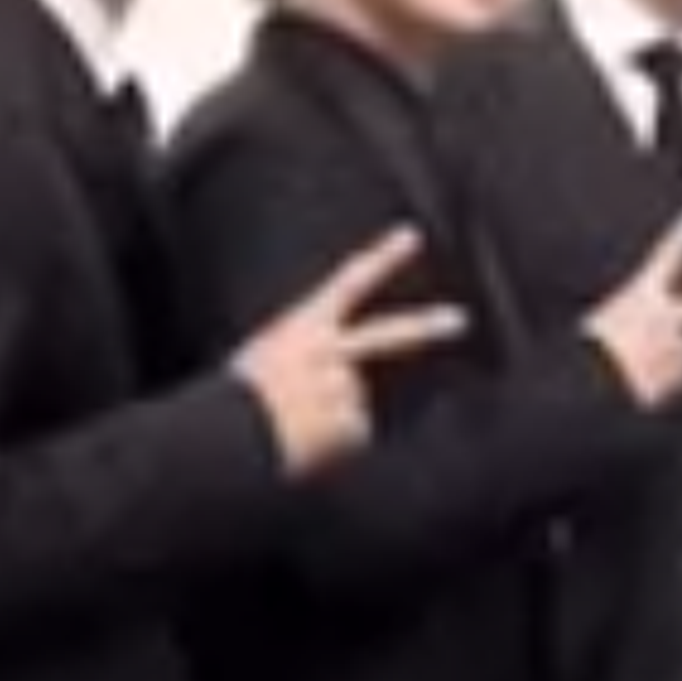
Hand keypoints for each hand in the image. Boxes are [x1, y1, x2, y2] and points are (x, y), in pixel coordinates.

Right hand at [231, 228, 469, 474]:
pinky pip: (354, 434)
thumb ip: (309, 352)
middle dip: (426, 325)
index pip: (346, 283)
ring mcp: (342, 388)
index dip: (381, 258)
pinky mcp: (349, 426)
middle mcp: (327, 353)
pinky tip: (306, 444)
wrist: (222, 440)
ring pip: (358, 402)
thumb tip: (347, 370)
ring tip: (296, 426)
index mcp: (299, 328)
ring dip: (337, 417)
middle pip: (387, 334)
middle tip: (459, 319)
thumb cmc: (235, 401)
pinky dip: (336, 443)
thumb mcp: (265, 358)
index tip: (410, 236)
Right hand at [583, 204, 681, 409]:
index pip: (668, 253)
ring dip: (670, 360)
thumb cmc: (592, 350)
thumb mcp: (608, 319)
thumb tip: (672, 324)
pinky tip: (641, 384)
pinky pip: (678, 380)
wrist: (588, 383)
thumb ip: (643, 314)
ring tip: (637, 368)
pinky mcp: (678, 376)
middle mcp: (667, 318)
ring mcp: (677, 347)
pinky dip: (665, 383)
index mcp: (641, 295)